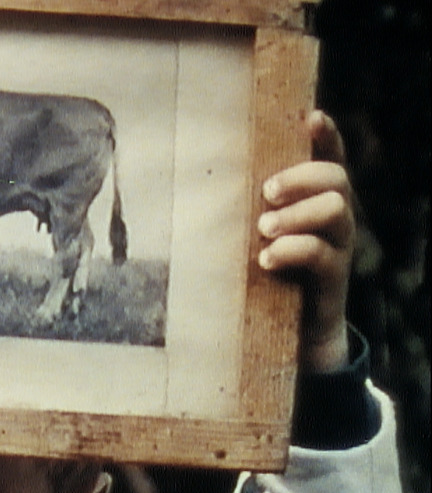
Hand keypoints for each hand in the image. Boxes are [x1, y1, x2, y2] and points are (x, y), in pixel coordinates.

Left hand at [258, 110, 354, 372]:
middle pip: (336, 178)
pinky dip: (292, 250)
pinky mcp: (333, 278)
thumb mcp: (255, 237)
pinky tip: (266, 258)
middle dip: (301, 178)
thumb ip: (246, 212)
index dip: (328, 136)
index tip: (312, 117)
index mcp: (316, 201)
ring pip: (336, 210)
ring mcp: (339, 246)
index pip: (331, 159)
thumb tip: (193, 182)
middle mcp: (335, 218)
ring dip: (297, 213)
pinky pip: (322, 253)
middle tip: (267, 192)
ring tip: (264, 228)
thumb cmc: (264, 275)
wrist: (294, 334)